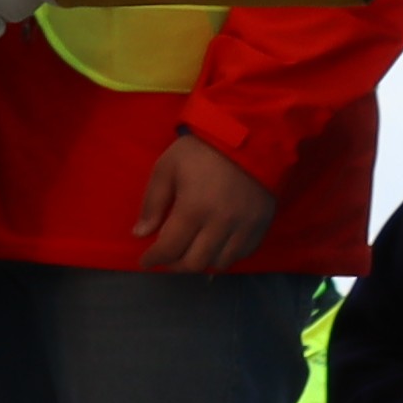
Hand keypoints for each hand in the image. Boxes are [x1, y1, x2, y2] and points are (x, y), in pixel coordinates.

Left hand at [130, 129, 275, 274]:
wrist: (249, 137)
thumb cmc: (200, 152)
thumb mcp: (166, 169)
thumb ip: (152, 203)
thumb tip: (140, 234)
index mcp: (193, 209)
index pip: (170, 248)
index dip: (154, 259)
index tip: (145, 261)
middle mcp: (221, 224)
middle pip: (195, 262)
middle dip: (175, 265)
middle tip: (166, 259)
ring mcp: (245, 226)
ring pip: (221, 262)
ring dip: (201, 262)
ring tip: (190, 253)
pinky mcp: (262, 224)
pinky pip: (244, 253)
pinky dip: (226, 256)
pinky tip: (215, 247)